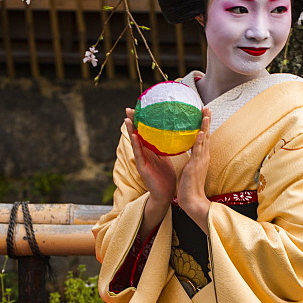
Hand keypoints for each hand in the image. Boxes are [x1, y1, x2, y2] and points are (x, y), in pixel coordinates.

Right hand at [125, 110, 175, 237]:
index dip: (143, 120)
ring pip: (135, 142)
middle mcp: (144, 153)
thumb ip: (167, 146)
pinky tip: (134, 135)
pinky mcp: (142, 167)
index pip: (146, 132)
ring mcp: (142, 160)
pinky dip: (136, 144)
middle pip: (138, 134)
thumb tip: (175, 133)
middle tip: (129, 108)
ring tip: (127, 118)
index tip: (142, 107)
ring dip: (130, 130)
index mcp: (151, 150)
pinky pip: (139, 154)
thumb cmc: (167, 178)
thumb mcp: (167, 158)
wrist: (165, 195)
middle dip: (133, 121)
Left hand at [176, 108, 210, 233]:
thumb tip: (185, 151)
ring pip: (204, 140)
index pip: (203, 138)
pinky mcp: (196, 166)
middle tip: (207, 108)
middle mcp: (203, 157)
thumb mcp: (189, 169)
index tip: (203, 114)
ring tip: (206, 114)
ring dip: (205, 126)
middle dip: (206, 121)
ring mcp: (201, 161)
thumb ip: (190, 159)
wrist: (193, 200)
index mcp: (201, 157)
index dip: (203, 126)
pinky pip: (198, 151)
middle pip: (206, 135)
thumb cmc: (189, 187)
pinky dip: (201, 141)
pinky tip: (201, 132)